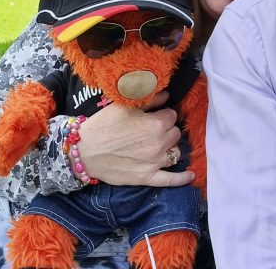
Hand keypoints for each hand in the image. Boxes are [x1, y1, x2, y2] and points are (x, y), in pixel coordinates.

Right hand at [73, 91, 193, 186]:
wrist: (84, 151)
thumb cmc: (104, 124)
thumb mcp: (124, 105)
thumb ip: (149, 98)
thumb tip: (167, 95)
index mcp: (155, 124)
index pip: (172, 115)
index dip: (162, 114)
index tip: (153, 115)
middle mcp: (159, 144)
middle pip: (175, 133)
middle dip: (166, 130)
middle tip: (152, 129)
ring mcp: (155, 162)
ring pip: (175, 153)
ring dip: (170, 148)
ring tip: (159, 145)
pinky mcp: (147, 177)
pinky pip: (170, 180)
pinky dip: (182, 178)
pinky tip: (190, 175)